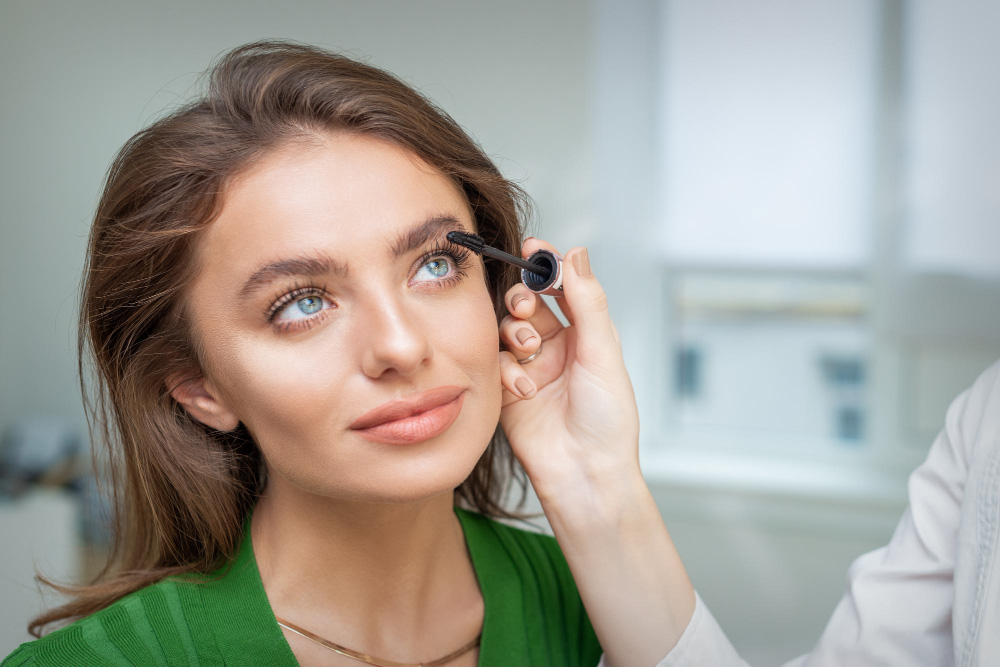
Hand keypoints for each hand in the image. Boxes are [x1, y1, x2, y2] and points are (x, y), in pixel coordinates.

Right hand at [497, 239, 640, 503]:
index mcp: (585, 336)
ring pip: (506, 330)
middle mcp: (556, 348)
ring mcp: (530, 369)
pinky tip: (525, 389)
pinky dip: (508, 370)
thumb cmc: (607, 421)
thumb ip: (587, 301)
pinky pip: (495, 364)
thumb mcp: (603, 353)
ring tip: (529, 349)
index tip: (532, 248)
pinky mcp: (506, 392)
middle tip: (525, 305)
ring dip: (515, 332)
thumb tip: (576, 253)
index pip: (561, 288)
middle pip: (527, 304)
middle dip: (522, 297)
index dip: (546, 266)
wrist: (586, 474)